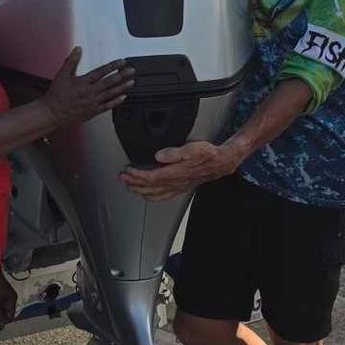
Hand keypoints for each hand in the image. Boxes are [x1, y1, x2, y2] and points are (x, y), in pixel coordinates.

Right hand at [39, 48, 132, 129]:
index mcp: (83, 82)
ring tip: (131, 82)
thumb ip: (71, 61)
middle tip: (131, 71)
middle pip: (109, 82)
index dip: (112, 66)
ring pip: (110, 94)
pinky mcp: (92, 111)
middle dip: (121, 75)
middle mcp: (90, 92)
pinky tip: (123, 97)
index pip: (101, 71)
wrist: (53, 113)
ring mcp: (92, 102)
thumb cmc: (56, 95)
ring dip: (122, 87)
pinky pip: (107, 106)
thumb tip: (78, 49)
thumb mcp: (61, 75)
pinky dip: (116, 102)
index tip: (122, 62)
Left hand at [120, 140, 238, 200]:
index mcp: (176, 172)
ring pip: (155, 194)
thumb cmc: (208, 154)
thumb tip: (159, 156)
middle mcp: (176, 182)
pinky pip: (164, 196)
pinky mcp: (181, 187)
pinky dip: (152, 197)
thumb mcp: (192, 148)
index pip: (151, 177)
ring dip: (140, 191)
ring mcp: (178, 187)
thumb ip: (174, 153)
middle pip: (150, 187)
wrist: (221, 162)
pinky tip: (148, 195)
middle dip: (134, 183)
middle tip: (123, 178)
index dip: (137, 175)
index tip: (128, 171)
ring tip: (130, 186)